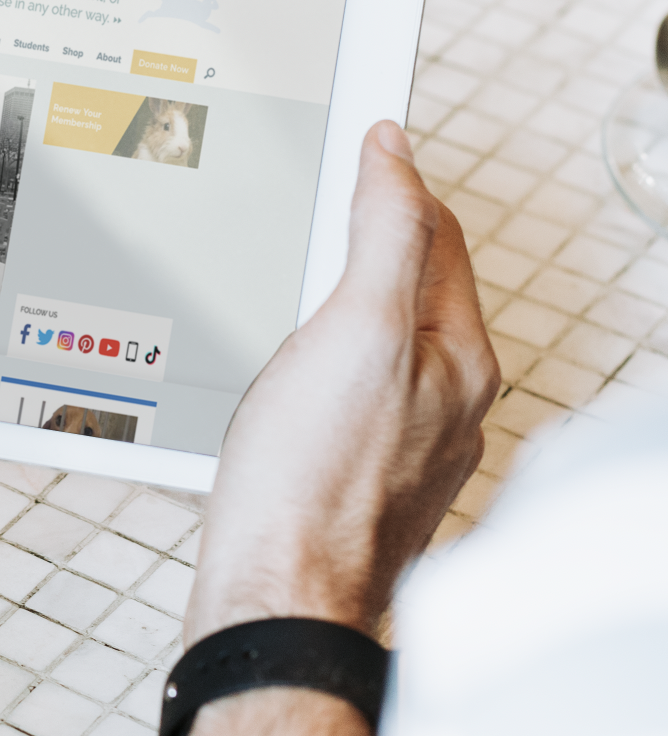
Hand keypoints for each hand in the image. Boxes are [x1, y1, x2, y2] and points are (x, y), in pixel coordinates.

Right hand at [184, 120, 499, 648]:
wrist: (277, 594)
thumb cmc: (309, 479)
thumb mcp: (356, 328)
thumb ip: (384, 232)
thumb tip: (395, 153)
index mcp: (458, 357)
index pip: (437, 236)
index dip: (395, 180)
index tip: (363, 141)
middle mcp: (447, 402)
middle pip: (415, 289)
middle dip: (374, 241)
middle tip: (331, 196)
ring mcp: (406, 445)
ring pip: (383, 346)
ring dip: (349, 304)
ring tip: (308, 273)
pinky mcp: (360, 479)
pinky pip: (353, 398)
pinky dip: (326, 365)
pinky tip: (290, 373)